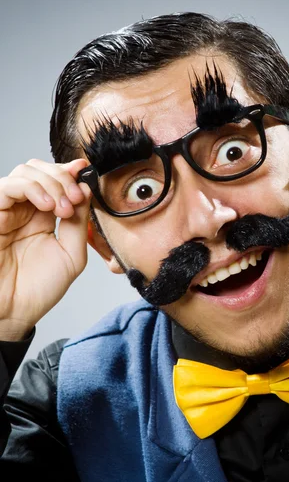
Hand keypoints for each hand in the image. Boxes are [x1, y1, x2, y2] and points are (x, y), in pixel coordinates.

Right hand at [0, 158, 92, 338]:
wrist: (14, 313)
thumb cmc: (40, 289)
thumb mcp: (72, 255)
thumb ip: (80, 223)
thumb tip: (85, 189)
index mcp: (45, 216)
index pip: (56, 179)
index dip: (71, 171)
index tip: (86, 171)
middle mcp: (26, 209)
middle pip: (40, 169)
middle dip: (63, 176)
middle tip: (76, 196)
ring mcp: (9, 210)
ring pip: (25, 172)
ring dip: (51, 182)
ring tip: (64, 207)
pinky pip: (8, 187)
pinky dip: (32, 188)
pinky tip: (48, 205)